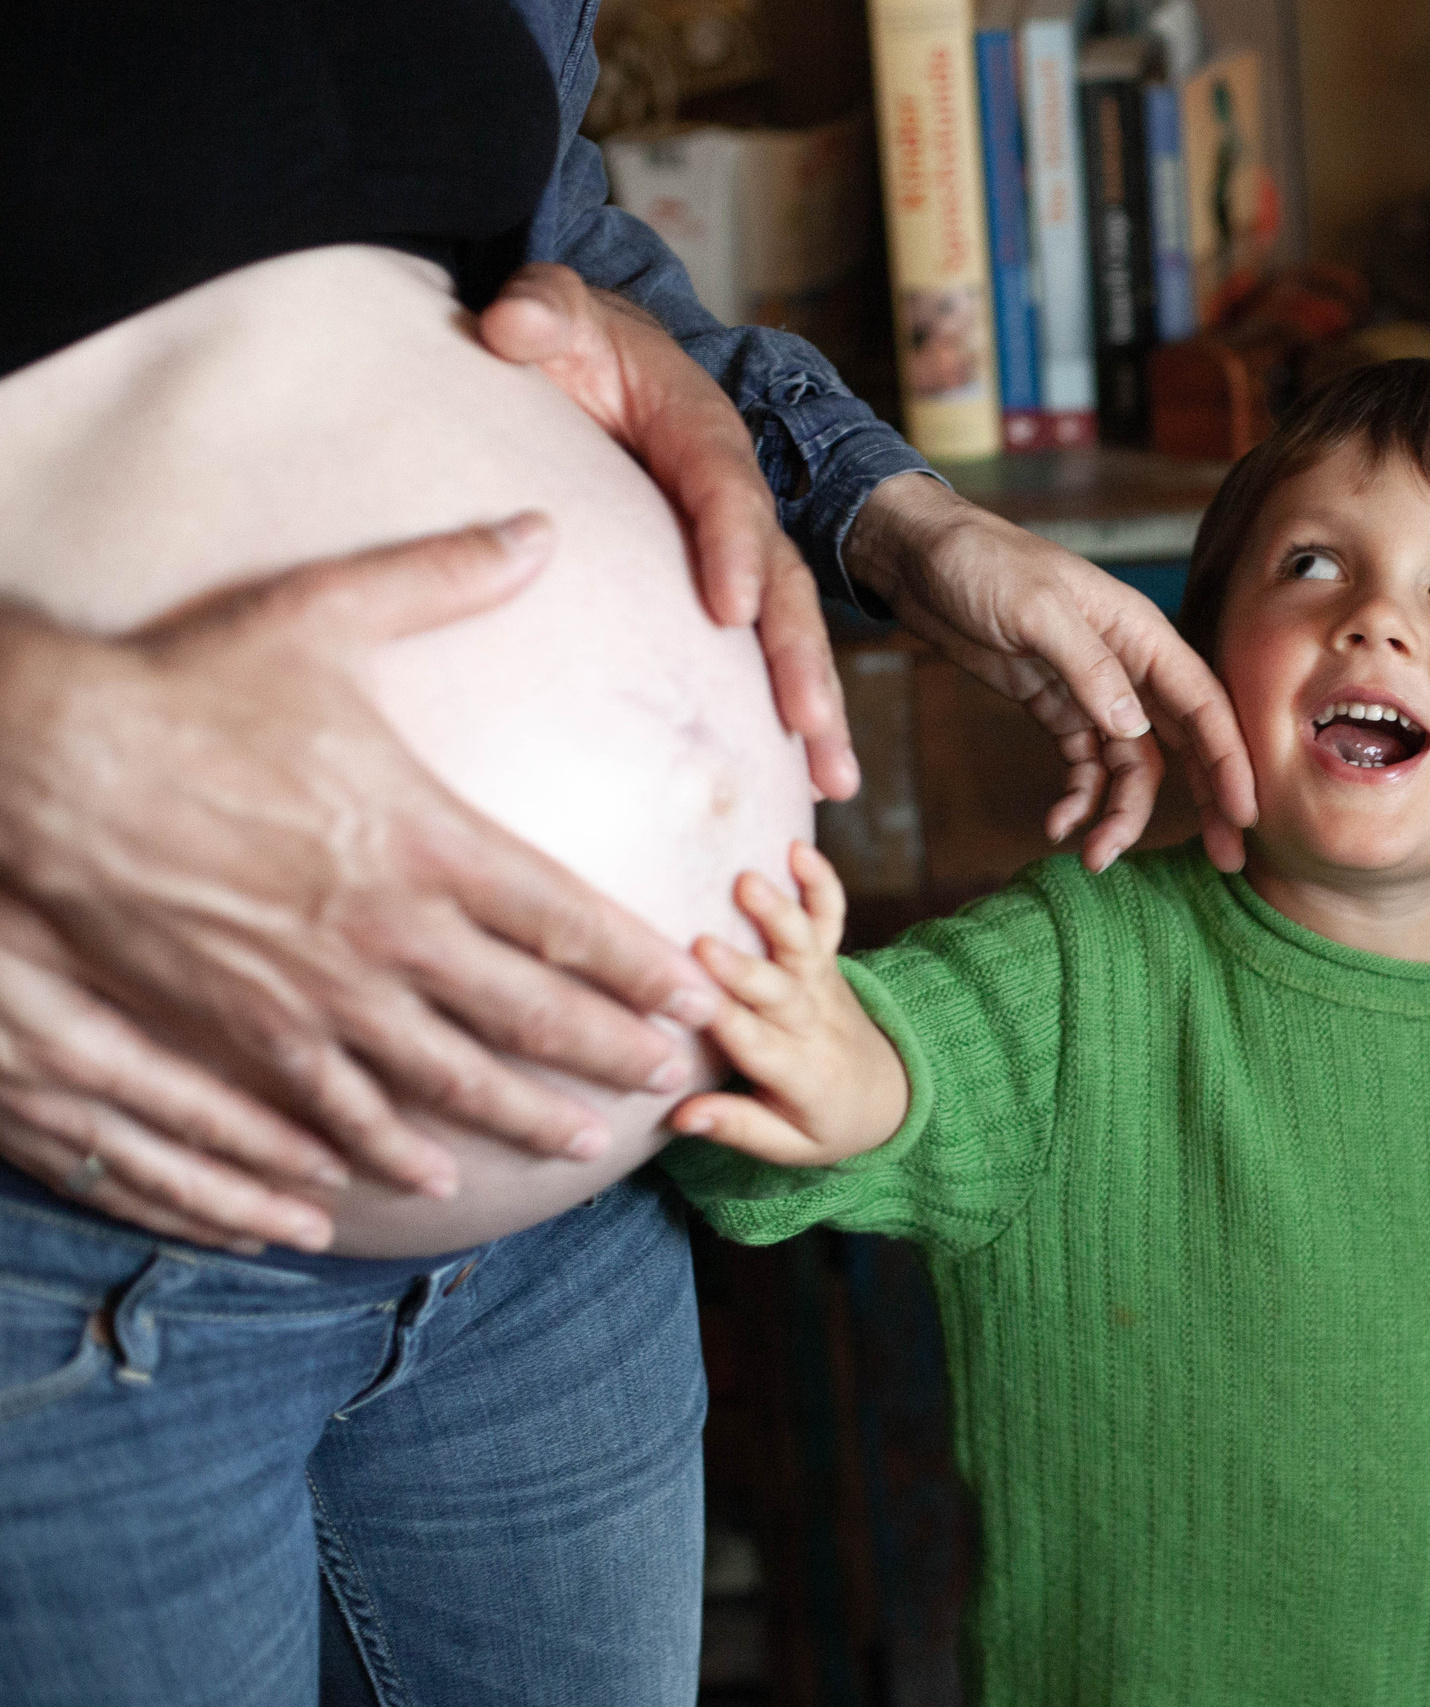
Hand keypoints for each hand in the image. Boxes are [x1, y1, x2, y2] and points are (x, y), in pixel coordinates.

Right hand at [0, 517, 720, 1212]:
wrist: (50, 764)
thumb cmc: (187, 686)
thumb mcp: (321, 614)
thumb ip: (443, 576)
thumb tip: (537, 528)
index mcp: (426, 836)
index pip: (566, 918)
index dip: (641, 964)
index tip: (697, 992)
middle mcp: (389, 928)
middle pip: (530, 1012)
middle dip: (610, 1049)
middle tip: (673, 1080)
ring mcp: (319, 989)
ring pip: (448, 1075)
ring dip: (524, 1112)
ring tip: (583, 1141)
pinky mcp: (247, 1028)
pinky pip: (335, 1107)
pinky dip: (386, 1149)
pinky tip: (425, 1179)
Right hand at [0, 890, 340, 1253]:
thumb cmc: (4, 890)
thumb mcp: (63, 904)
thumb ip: (161, 943)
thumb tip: (276, 972)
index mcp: (66, 1034)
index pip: (186, 1104)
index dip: (266, 1141)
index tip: (340, 1157)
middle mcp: (39, 1085)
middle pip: (164, 1162)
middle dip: (254, 1198)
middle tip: (329, 1227)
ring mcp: (13, 1109)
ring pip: (126, 1185)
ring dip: (212, 1216)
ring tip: (288, 1234)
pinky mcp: (0, 1122)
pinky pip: (83, 1183)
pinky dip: (150, 1211)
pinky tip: (209, 1224)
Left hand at [477, 263, 858, 800]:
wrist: (585, 362)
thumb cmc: (570, 340)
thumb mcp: (553, 307)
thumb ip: (541, 307)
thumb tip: (515, 327)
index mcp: (702, 433)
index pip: (726, 492)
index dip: (734, 548)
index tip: (728, 608)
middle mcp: (735, 498)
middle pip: (782, 580)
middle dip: (798, 654)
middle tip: (808, 721)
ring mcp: (733, 550)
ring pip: (786, 629)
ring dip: (815, 705)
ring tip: (833, 780)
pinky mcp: (715, 590)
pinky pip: (756, 653)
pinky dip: (785, 717)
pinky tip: (804, 780)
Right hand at [670, 842, 907, 1164]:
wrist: (888, 1095)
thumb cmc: (823, 1122)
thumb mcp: (787, 1145)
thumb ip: (737, 1127)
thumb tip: (681, 1115)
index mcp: (797, 1072)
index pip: (755, 1045)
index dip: (722, 1022)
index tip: (685, 1003)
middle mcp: (811, 1022)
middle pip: (777, 992)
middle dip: (742, 969)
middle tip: (701, 945)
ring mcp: (824, 984)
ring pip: (803, 946)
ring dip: (778, 913)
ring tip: (748, 880)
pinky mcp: (830, 960)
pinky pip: (831, 917)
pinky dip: (821, 882)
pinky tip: (797, 846)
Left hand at [844, 473, 1257, 871]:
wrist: (917, 554)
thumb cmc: (981, 561)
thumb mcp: (1035, 609)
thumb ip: (1088, 667)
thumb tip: (1136, 728)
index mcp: (1140, 635)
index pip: (1202, 704)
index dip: (1229, 759)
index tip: (1244, 812)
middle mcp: (1127, 666)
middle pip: (1183, 742)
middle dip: (1204, 800)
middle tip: (1224, 859)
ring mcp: (1091, 691)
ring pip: (1131, 765)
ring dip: (1121, 813)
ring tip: (1095, 857)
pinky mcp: (1055, 708)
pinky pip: (1083, 765)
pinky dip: (1078, 798)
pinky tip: (1057, 824)